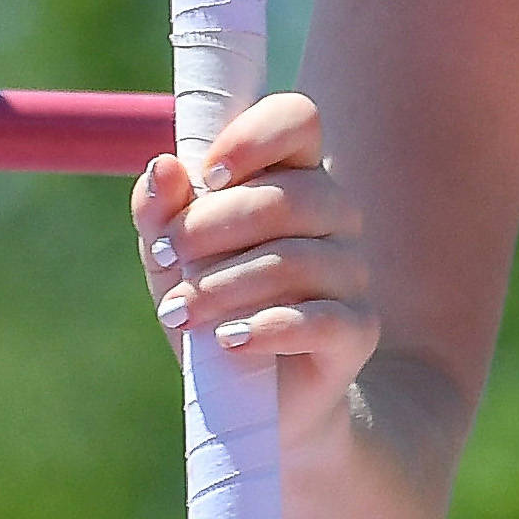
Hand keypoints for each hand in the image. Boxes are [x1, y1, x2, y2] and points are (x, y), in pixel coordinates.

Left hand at [132, 90, 377, 445]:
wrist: (250, 399)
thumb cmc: (211, 307)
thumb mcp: (170, 258)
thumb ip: (160, 212)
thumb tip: (162, 167)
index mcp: (293, 175)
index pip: (297, 119)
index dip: (252, 138)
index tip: (205, 176)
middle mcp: (334, 214)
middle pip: (288, 196)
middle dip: (212, 227)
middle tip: (167, 259)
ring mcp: (352, 271)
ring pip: (295, 260)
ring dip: (223, 286)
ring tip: (180, 313)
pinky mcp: (358, 330)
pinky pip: (320, 319)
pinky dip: (265, 328)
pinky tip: (229, 341)